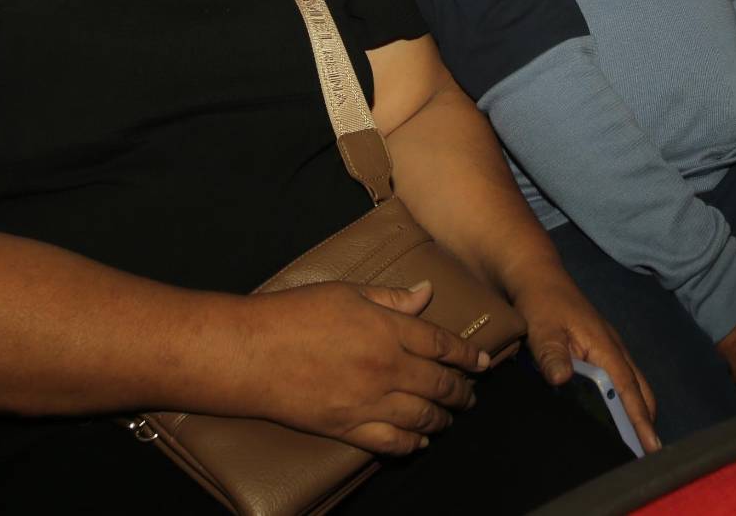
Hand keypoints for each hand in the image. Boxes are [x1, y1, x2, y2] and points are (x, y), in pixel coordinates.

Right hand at [242, 280, 485, 455]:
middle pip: (438, 384)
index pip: (442, 344)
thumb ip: (391, 297)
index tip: (482, 363)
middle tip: (470, 394)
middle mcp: (386, 367)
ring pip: (421, 416)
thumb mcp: (348, 292)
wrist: (252, 353)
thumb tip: (427, 293)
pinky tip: (420, 440)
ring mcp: (368, 402)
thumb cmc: (296, 313)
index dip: (467, 355)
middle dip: (461, 391)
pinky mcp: (347, 428)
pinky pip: (390, 441)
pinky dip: (412, 443)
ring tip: (450, 417)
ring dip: (442, 418)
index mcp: (387, 329)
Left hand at [514, 272, 660, 451]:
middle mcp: (613, 351)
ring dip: (635, 413)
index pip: (628, 390)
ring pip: (632, 387)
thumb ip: (551, 352)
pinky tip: (612, 418)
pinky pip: (619, 382)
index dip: (640, 420)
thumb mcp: (542, 326)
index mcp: (605, 348)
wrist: (537, 276)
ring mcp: (607, 351)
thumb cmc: (541, 301)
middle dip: (645, 422)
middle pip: (639, 392)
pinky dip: (623, 402)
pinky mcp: (598, 352)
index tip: (652, 448)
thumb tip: (562, 379)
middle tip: (644, 456)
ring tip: (632, 445)